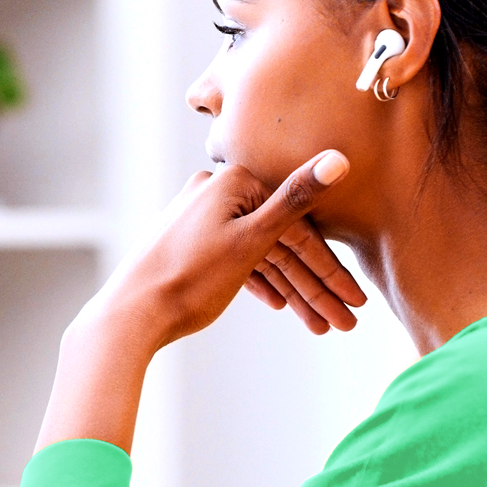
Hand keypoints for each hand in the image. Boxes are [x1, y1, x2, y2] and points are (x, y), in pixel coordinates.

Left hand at [37, 151, 359, 452]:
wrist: (130, 314)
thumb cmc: (189, 279)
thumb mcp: (251, 242)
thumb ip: (296, 201)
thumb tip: (338, 159)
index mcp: (232, 182)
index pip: (297, 227)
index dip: (330, 269)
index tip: (355, 301)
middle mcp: (215, 192)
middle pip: (281, 243)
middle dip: (314, 287)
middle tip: (345, 322)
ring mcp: (201, 218)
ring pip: (261, 256)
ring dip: (292, 292)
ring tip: (321, 327)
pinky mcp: (191, 244)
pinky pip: (237, 261)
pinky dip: (260, 284)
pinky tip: (279, 307)